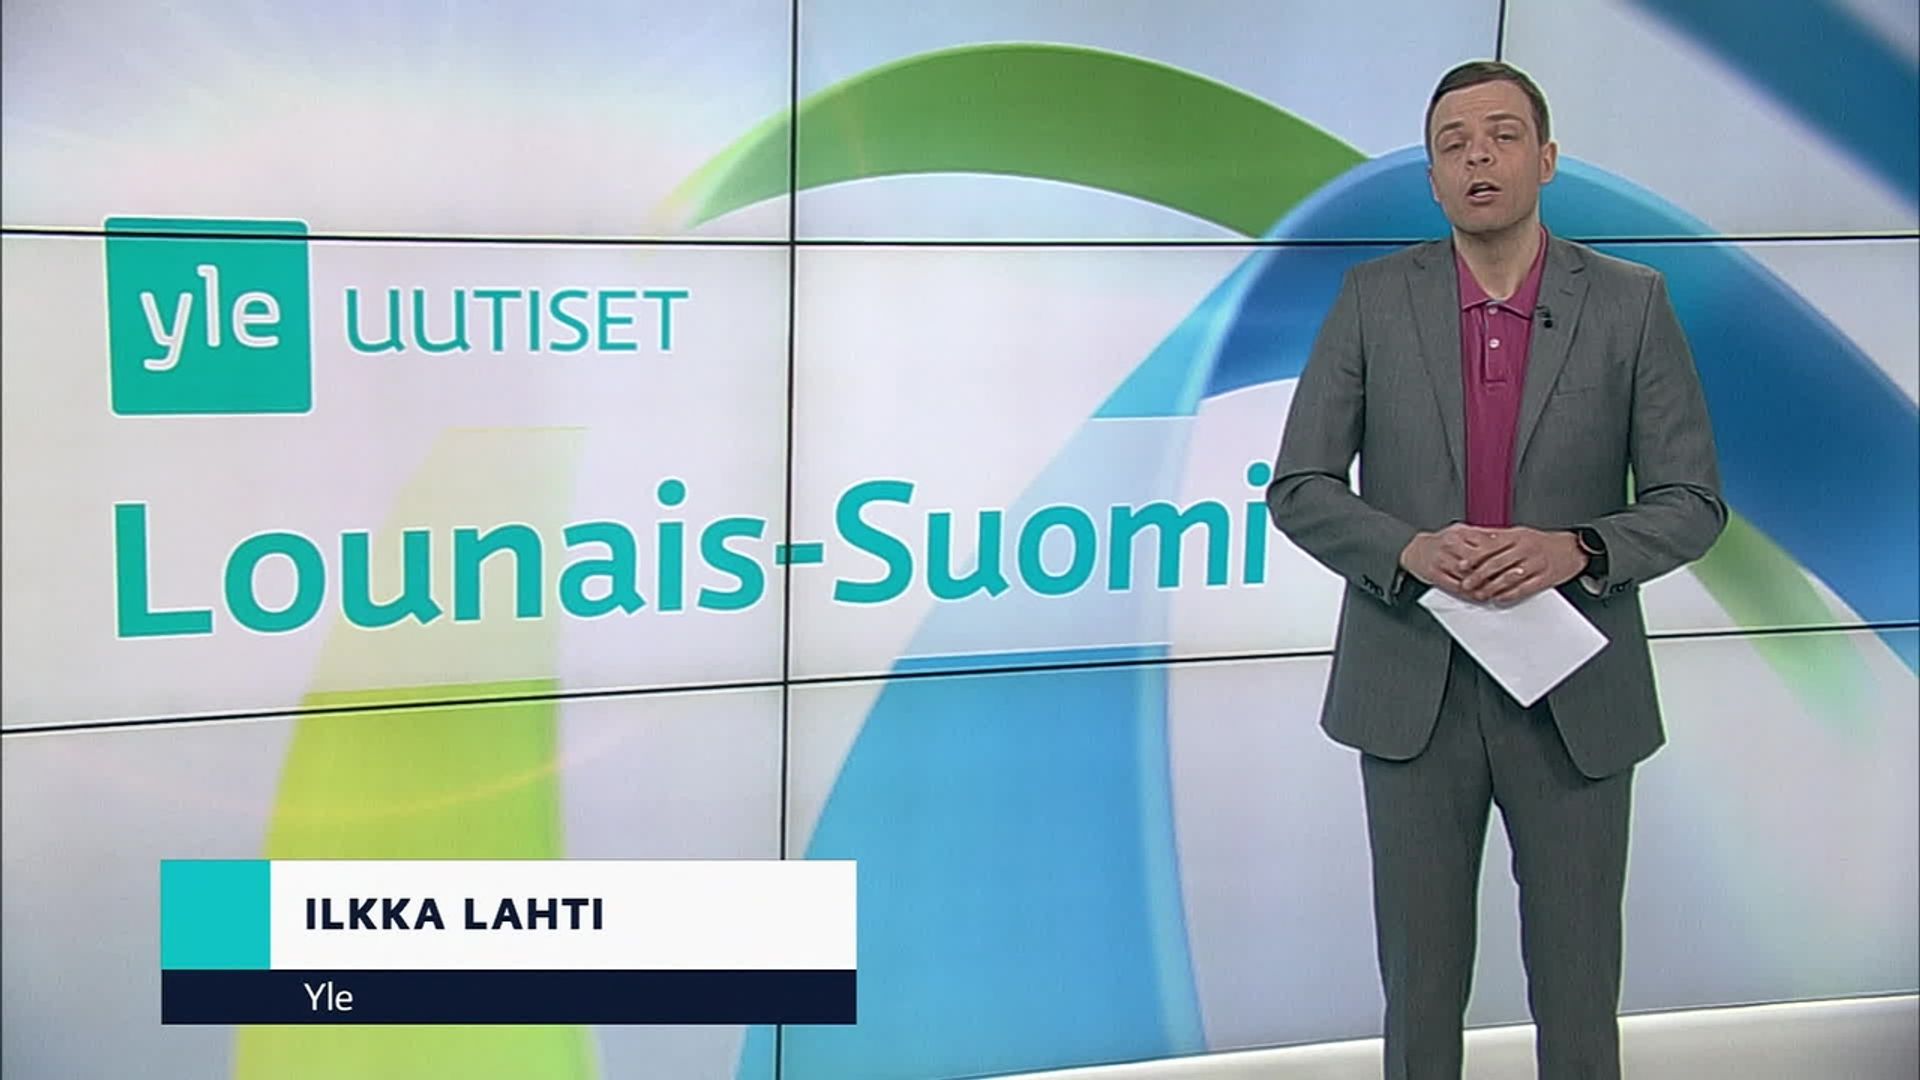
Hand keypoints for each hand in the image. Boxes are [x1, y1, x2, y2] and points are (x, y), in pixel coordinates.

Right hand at [1399, 523, 1502, 596]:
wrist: (1414, 551)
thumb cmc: (1440, 542)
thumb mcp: (1460, 531)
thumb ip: (1480, 534)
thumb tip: (1501, 538)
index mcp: (1458, 532)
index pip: (1484, 543)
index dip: (1501, 554)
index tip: (1514, 561)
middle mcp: (1449, 545)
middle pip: (1477, 560)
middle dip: (1494, 570)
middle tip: (1511, 577)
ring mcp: (1441, 560)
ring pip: (1467, 575)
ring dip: (1483, 585)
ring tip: (1498, 590)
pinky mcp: (1435, 575)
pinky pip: (1455, 586)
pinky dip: (1469, 593)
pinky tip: (1480, 596)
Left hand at [1456, 527, 1586, 602]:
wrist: (1574, 548)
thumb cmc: (1544, 542)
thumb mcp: (1520, 533)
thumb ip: (1498, 536)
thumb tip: (1476, 538)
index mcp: (1517, 536)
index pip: (1491, 547)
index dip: (1474, 557)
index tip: (1461, 566)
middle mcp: (1526, 549)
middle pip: (1497, 563)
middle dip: (1478, 576)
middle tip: (1466, 584)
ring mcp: (1536, 563)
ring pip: (1509, 577)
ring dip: (1491, 588)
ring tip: (1480, 594)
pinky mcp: (1545, 577)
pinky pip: (1524, 588)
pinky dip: (1510, 595)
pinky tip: (1500, 598)